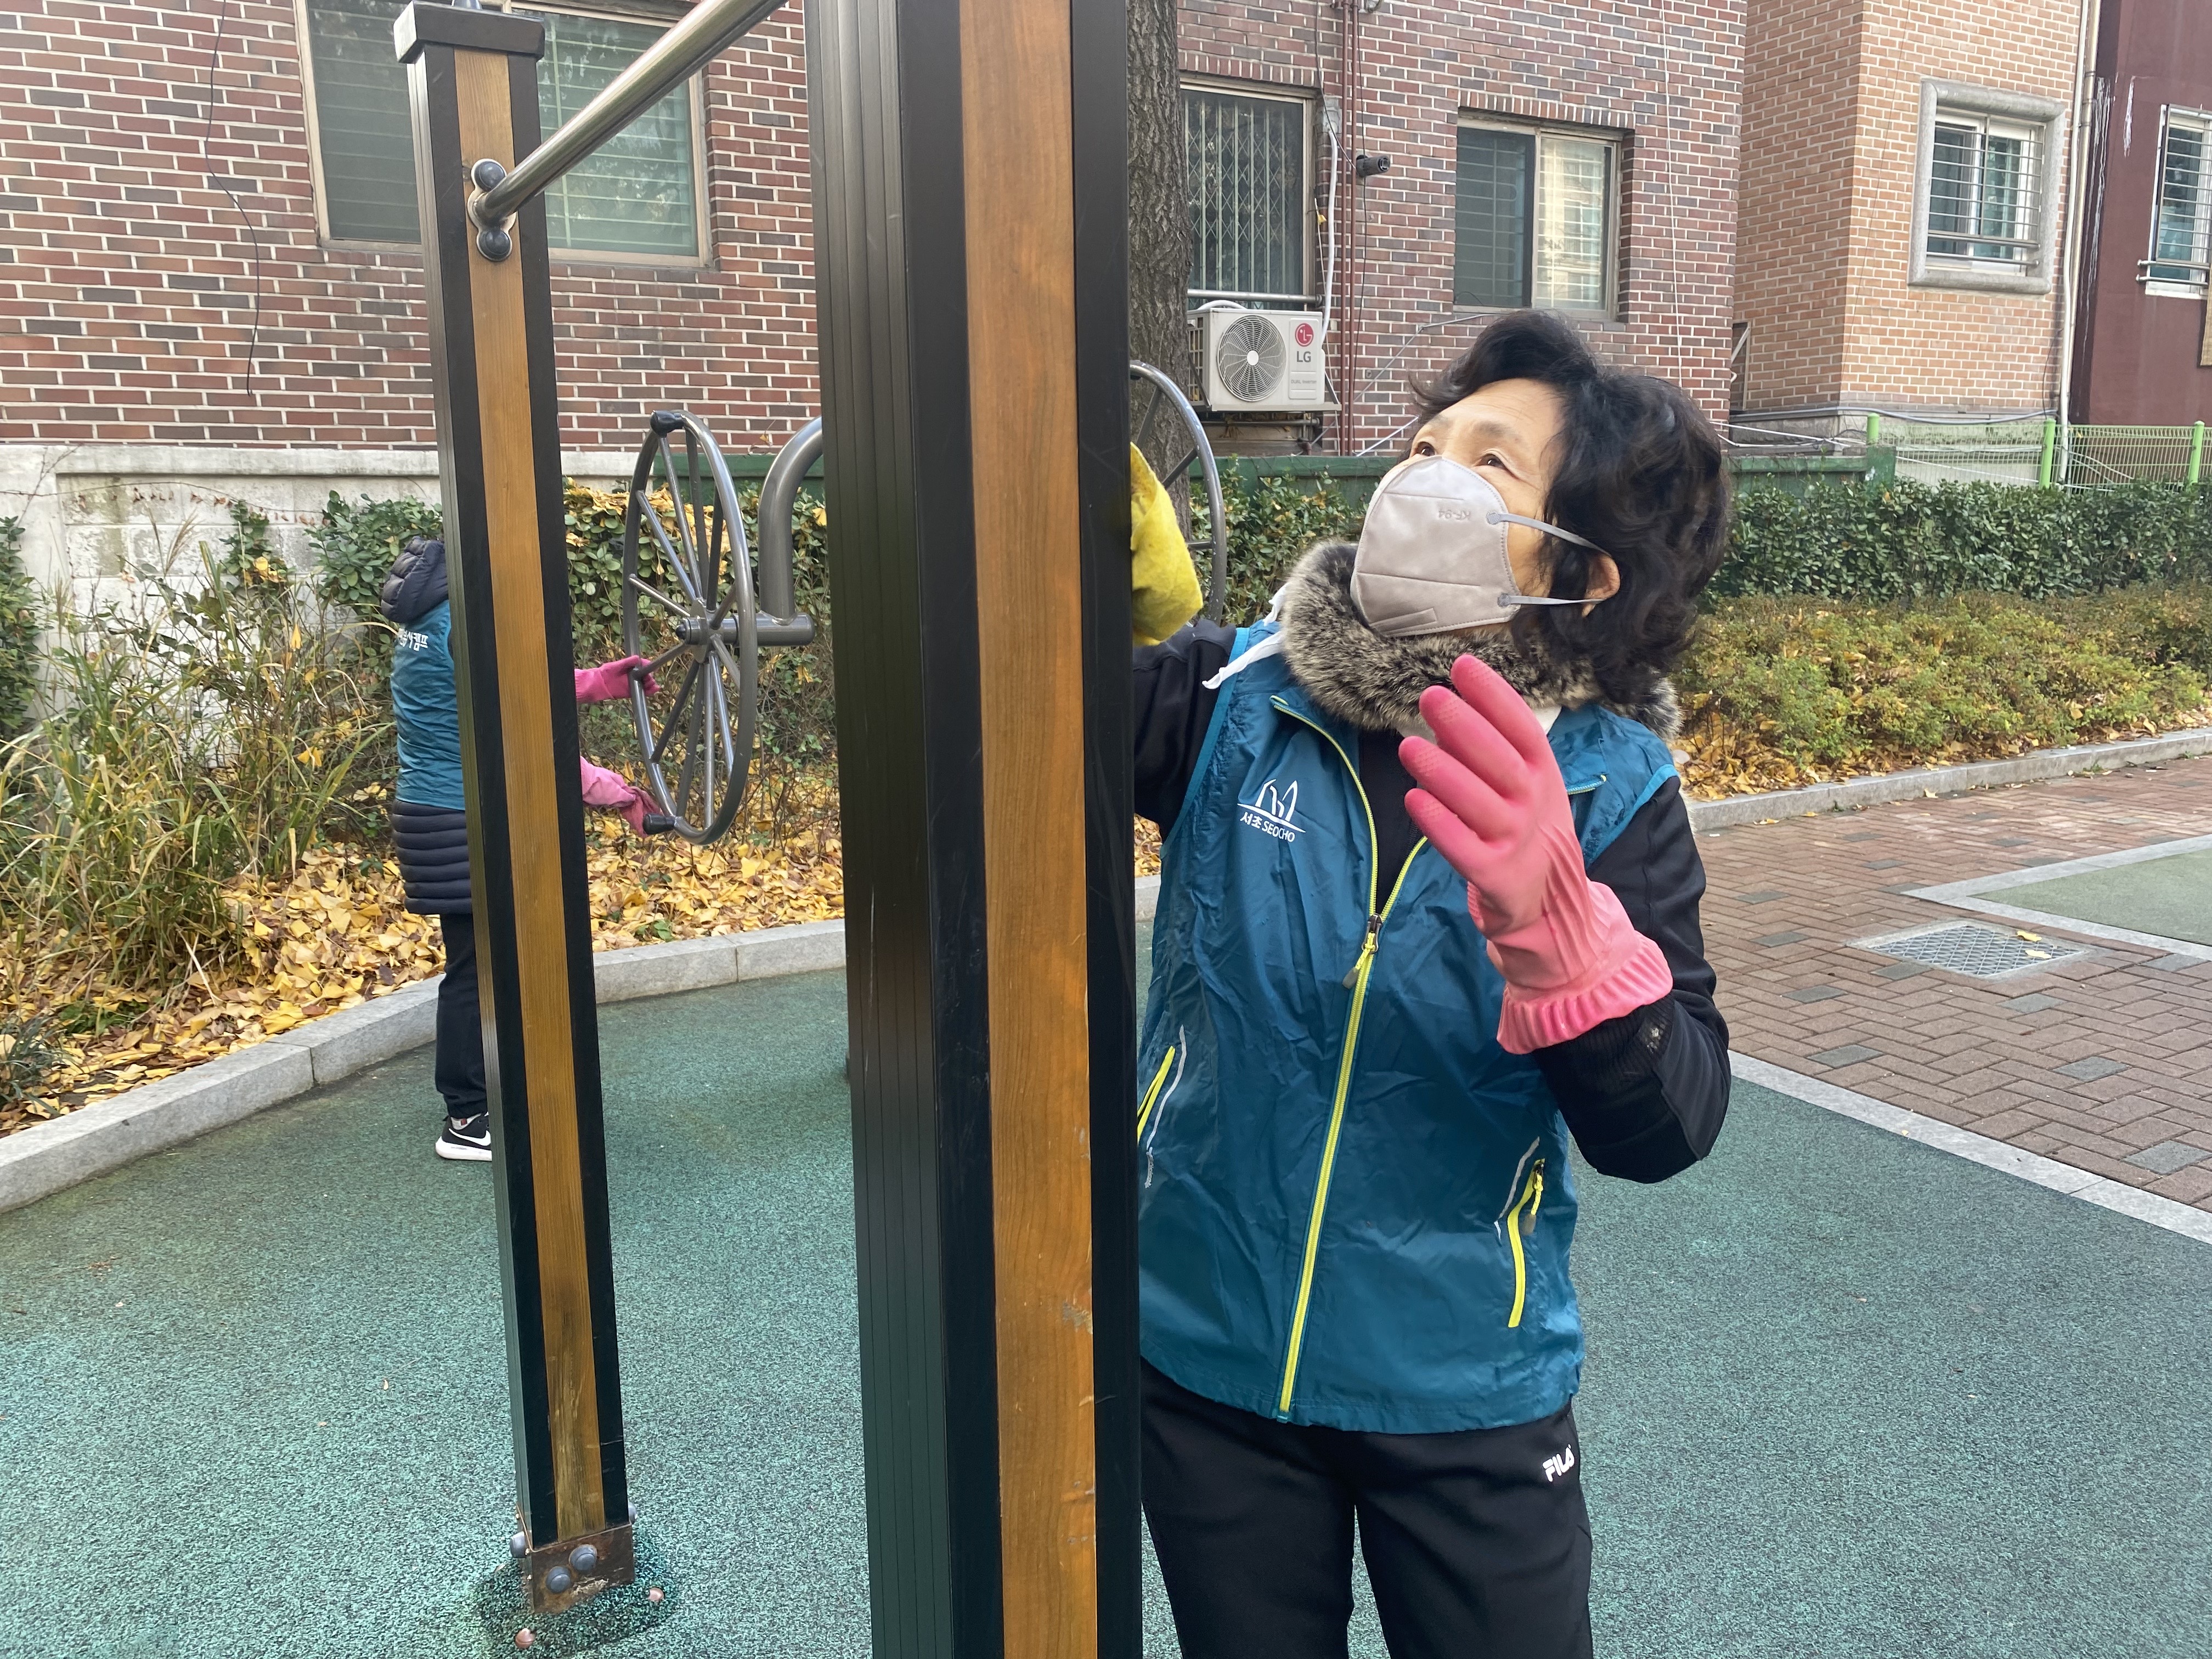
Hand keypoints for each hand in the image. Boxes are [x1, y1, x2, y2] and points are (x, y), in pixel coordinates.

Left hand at [574, 655, 655, 703]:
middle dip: (650, 677)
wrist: (599, 684)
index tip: (651, 668)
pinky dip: (650, 691)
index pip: (643, 667)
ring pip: (646, 684)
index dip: (648, 667)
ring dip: (651, 684)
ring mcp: (633, 684)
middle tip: (649, 678)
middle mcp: (634, 676)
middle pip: (646, 676)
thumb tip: (638, 658)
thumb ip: (627, 662)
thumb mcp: (616, 665)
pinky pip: (643, 692)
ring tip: (651, 684)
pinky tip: (655, 689)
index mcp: (631, 668)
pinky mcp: (632, 692)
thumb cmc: (606, 672)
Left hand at [577, 758, 656, 833]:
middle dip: (611, 802)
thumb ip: (626, 796)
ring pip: (603, 797)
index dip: (626, 800)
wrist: (581, 781)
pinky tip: (590, 801)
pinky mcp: (589, 786)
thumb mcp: (617, 794)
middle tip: (609, 805)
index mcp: (619, 781)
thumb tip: (634, 798)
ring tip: (598, 802)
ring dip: (601, 802)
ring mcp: (599, 783)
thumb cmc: (599, 786)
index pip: (626, 792)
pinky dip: (592, 800)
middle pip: (614, 795)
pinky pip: (593, 797)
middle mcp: (609, 780)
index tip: (625, 807)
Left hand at [1398, 655, 1671, 1051]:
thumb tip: (1445, 705)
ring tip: (1408, 747)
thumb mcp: (1525, 784)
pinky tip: (1413, 800)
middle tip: (1429, 698)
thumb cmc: (1527, 829)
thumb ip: (1489, 747)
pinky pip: (1463, 848)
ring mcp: (1516, 841)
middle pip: (1499, 760)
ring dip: (1442, 772)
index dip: (1493, 695)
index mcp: (1543, 774)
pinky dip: (1438, 824)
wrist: (1553, 903)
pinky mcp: (1495, 876)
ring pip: (1476, 802)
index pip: (1521, 726)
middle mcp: (1534, 804)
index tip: (1463, 665)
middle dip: (1464, 726)